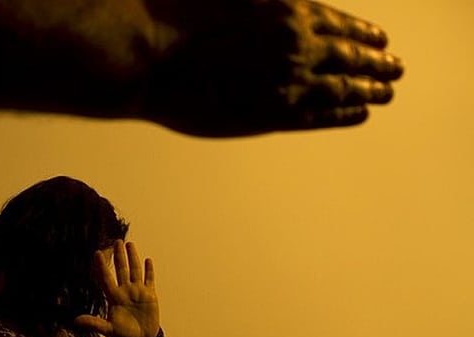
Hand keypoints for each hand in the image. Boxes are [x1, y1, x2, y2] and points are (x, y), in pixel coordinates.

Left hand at [75, 241, 159, 336]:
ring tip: (130, 244)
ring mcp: (137, 292)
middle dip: (119, 256)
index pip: (106, 278)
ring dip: (133, 258)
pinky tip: (147, 260)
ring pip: (135, 270)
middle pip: (121, 270)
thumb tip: (75, 321)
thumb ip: (94, 324)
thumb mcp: (109, 330)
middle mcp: (125, 291)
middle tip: (116, 242)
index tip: (97, 253)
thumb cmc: (124, 336)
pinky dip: (149, 270)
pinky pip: (149, 279)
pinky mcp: (150, 295)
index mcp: (114, 297)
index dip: (102, 266)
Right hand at [139, 0, 404, 135]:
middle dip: (376, 62)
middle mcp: (297, 46)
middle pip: (350, 56)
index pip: (340, 22)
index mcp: (287, 11)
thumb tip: (287, 7)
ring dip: (369, 90)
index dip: (363, 32)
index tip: (381, 38)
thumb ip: (264, 3)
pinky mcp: (269, 116)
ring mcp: (286, 82)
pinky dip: (344, 115)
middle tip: (396, 68)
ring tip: (386, 93)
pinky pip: (319, 116)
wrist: (149, 56)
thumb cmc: (175, 16)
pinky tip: (359, 114)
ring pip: (343, 88)